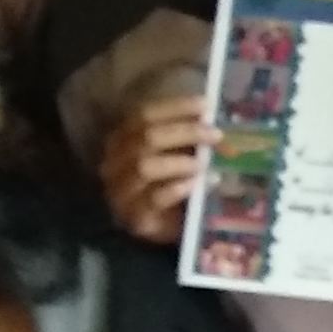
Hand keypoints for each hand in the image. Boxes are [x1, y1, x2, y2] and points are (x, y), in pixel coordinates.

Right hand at [100, 93, 208, 244]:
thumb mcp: (178, 152)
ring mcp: (122, 191)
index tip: (206, 105)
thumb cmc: (172, 181)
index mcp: (123, 139)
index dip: (176, 108)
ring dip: (179, 162)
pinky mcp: (135, 217)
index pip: (144, 115)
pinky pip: (154, 198)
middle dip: (185, 133)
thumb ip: (189, 136)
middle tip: (216, 135)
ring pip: (145, 167)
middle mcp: (116, 162)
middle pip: (146, 138)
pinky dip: (177, 188)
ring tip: (202, 164)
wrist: (166, 226)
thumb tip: (216, 119)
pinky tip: (195, 184)